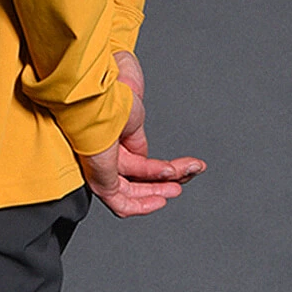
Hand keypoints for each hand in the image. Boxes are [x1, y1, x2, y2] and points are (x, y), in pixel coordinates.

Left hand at [76, 51, 205, 217]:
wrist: (103, 86)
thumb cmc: (112, 90)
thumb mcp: (136, 114)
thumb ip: (139, 136)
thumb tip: (146, 154)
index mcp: (111, 138)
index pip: (140, 163)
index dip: (166, 168)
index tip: (192, 164)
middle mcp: (104, 154)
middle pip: (139, 178)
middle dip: (168, 179)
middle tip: (190, 173)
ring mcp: (100, 167)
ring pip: (132, 191)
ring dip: (159, 190)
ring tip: (178, 186)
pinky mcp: (99, 178)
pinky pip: (120, 203)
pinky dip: (143, 204)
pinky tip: (160, 199)